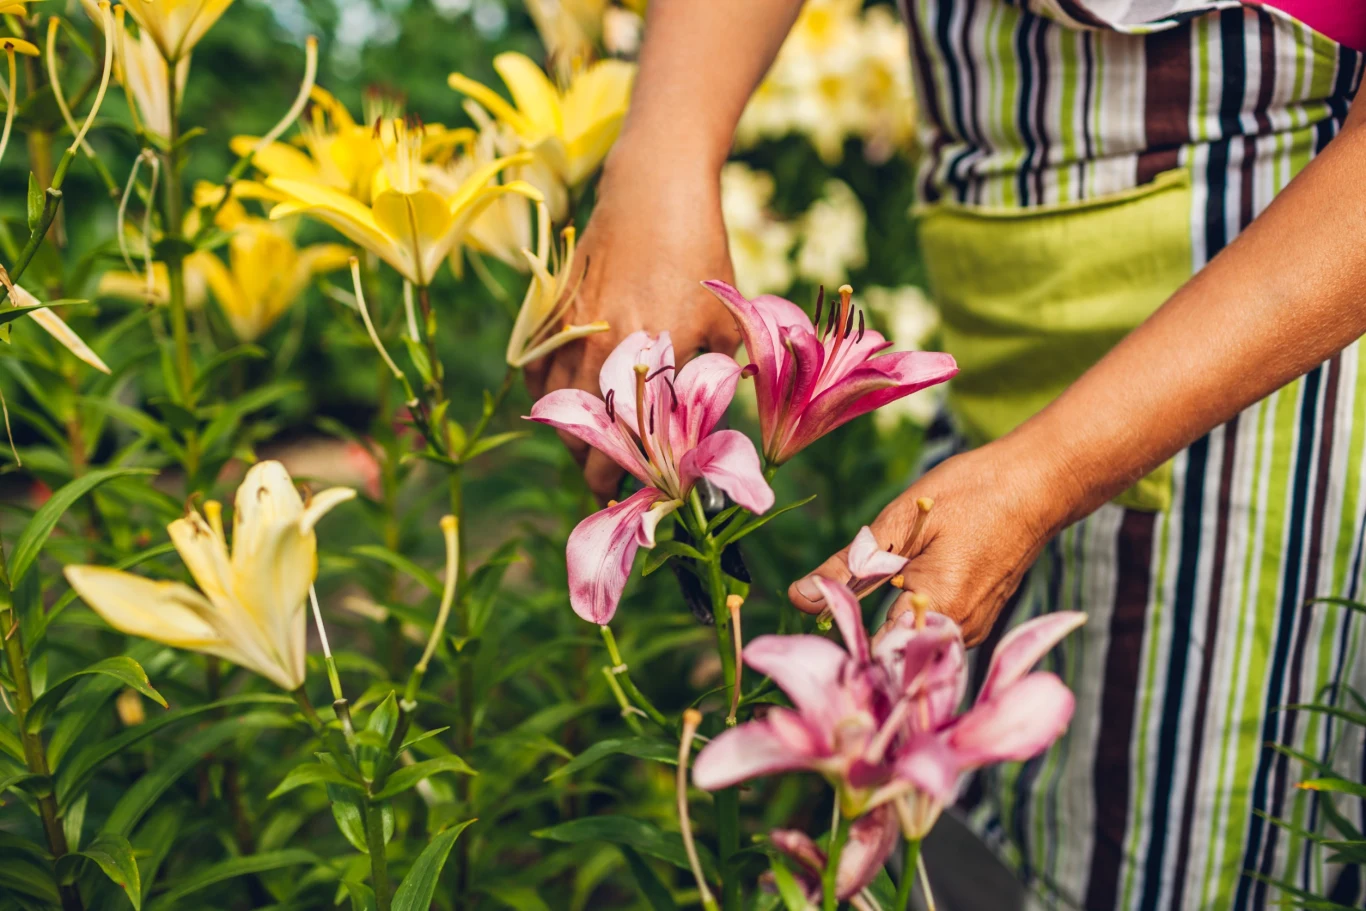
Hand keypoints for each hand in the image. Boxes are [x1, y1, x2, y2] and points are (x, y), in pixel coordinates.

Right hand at [525, 142, 739, 502]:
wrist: (653, 191)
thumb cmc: (701, 255)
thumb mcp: (724, 323)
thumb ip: (711, 381)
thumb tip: (703, 434)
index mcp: (655, 360)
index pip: (630, 447)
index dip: (628, 482)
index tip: (636, 494)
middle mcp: (605, 353)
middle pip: (585, 438)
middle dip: (596, 469)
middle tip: (612, 481)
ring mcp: (572, 333)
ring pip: (556, 409)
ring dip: (572, 436)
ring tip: (591, 449)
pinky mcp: (553, 315)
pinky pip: (535, 373)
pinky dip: (546, 397)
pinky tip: (564, 403)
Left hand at [787, 440, 1072, 644]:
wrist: (1039, 483)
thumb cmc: (972, 494)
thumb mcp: (899, 523)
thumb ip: (848, 567)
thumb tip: (799, 598)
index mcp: (937, 612)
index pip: (876, 659)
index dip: (843, 649)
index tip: (816, 634)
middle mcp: (959, 634)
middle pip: (893, 656)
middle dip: (859, 637)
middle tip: (834, 614)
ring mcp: (973, 630)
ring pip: (912, 643)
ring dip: (884, 624)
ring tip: (873, 589)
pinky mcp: (978, 620)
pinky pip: (932, 630)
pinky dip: (909, 614)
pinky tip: (905, 583)